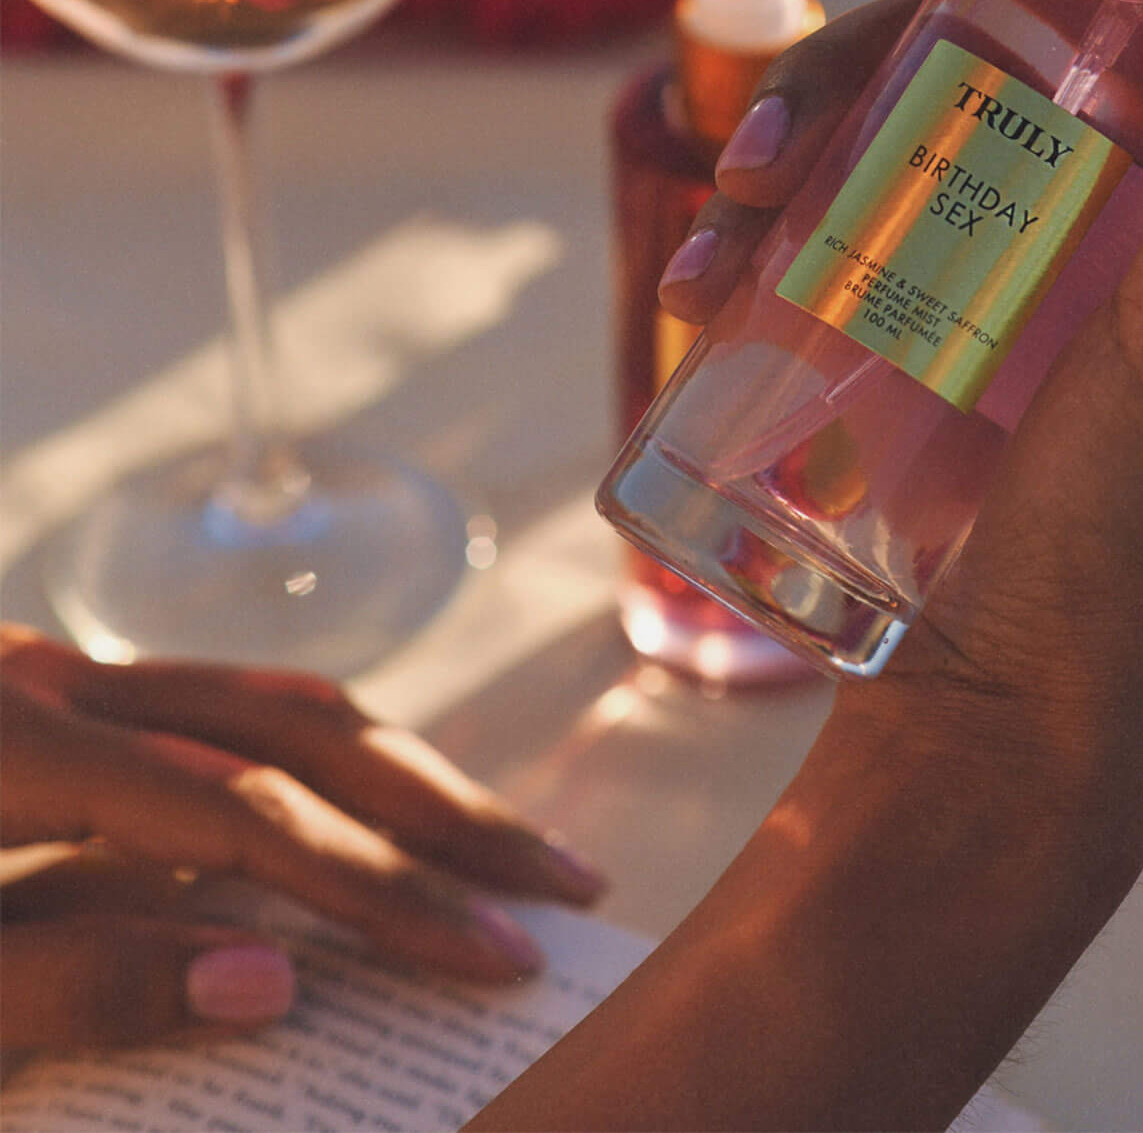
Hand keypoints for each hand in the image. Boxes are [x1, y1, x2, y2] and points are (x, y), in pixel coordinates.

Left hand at [0, 625, 604, 1054]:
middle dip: (445, 811)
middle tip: (569, 883)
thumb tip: (270, 987)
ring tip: (510, 845)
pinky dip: (333, 754)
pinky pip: (234, 705)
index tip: (498, 957)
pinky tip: (383, 805)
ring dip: (407, 770)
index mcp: (23, 747)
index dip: (385, 888)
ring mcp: (72, 674)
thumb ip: (72, 984)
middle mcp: (70, 682)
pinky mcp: (70, 693)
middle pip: (306, 730)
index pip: (254, 816)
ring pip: (284, 702)